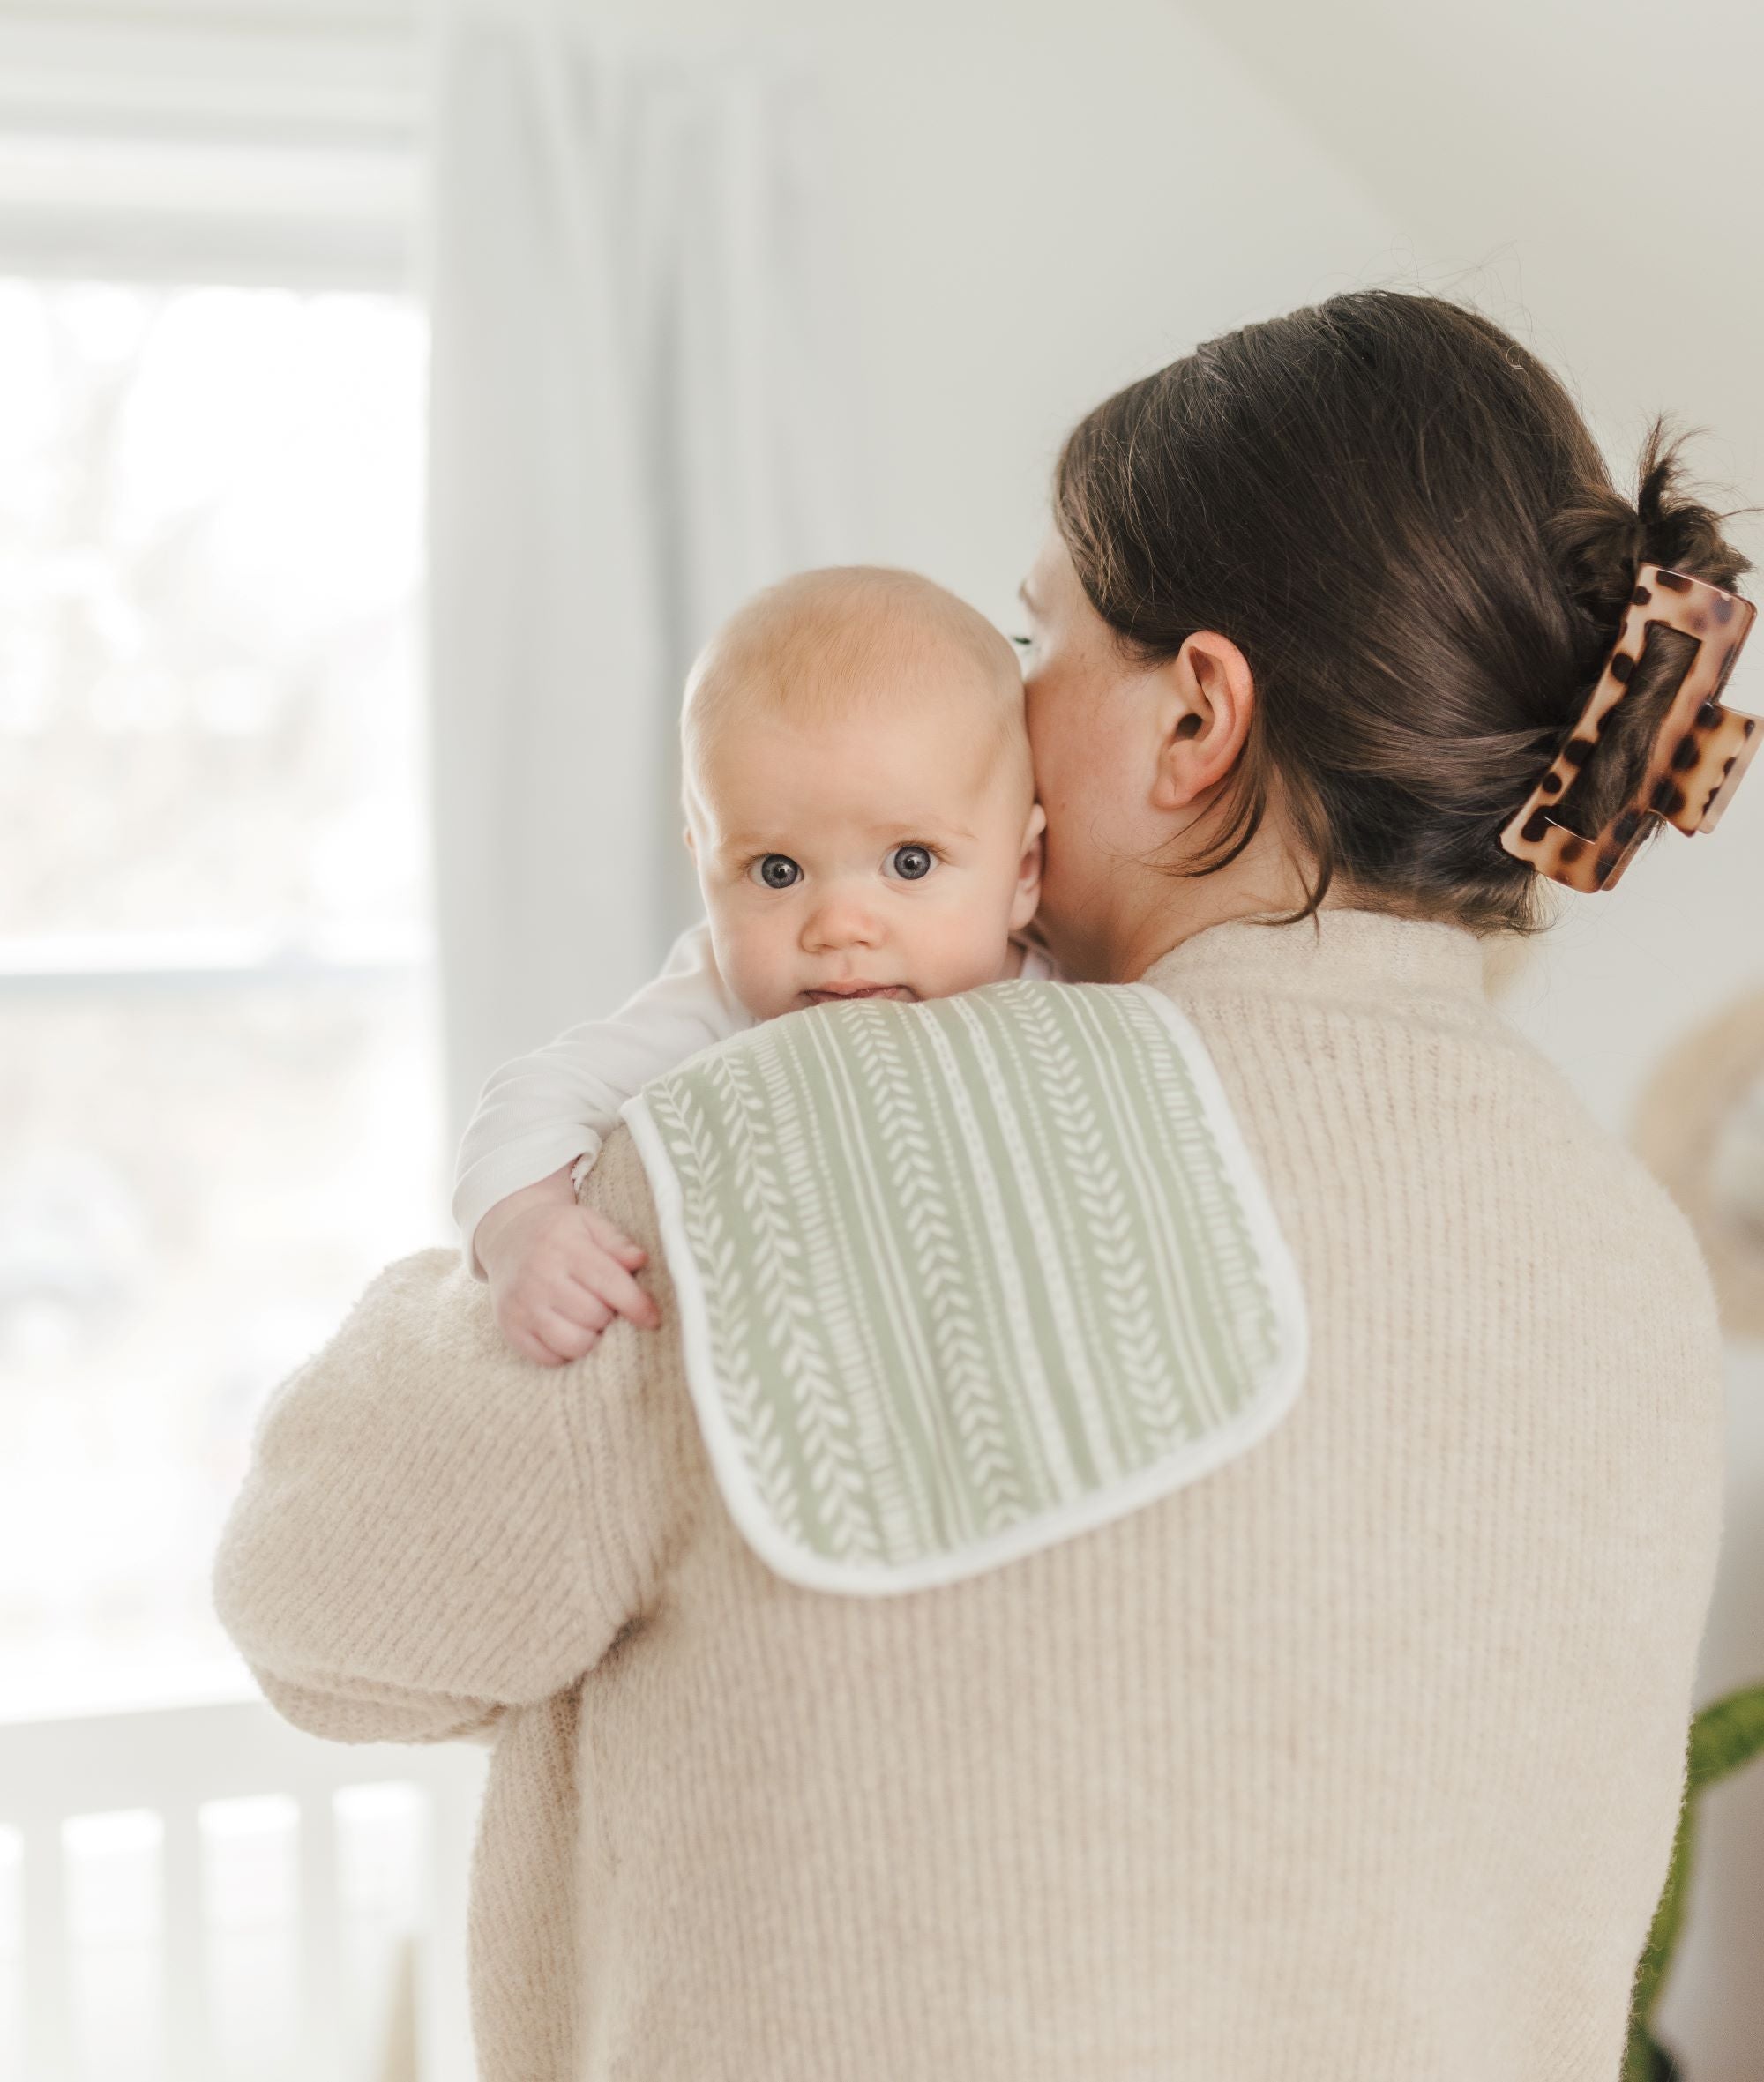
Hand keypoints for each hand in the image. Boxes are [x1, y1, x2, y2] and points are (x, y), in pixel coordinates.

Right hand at [475, 1165, 661, 1365]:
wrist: (507, 1236)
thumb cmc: (558, 1232)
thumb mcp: (588, 1222)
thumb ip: (616, 1241)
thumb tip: (640, 1260)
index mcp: (564, 1247)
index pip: (608, 1281)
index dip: (636, 1304)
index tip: (653, 1318)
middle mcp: (539, 1276)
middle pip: (593, 1316)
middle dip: (611, 1317)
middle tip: (608, 1307)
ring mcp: (521, 1305)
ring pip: (573, 1343)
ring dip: (592, 1339)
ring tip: (591, 1322)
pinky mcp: (509, 1327)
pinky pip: (548, 1359)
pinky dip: (566, 1353)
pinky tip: (569, 1331)